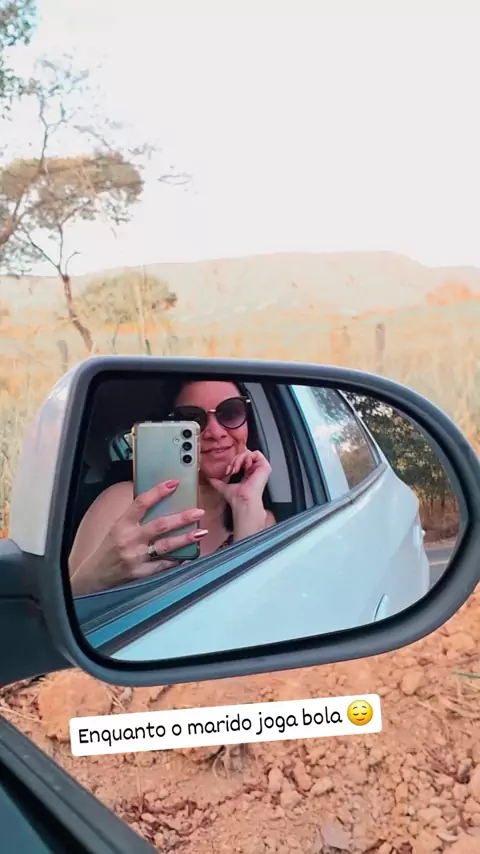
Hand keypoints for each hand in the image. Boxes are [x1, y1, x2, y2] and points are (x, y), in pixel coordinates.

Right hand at [71, 480, 207, 593]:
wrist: (96, 575)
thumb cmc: (109, 549)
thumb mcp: (117, 528)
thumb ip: (135, 517)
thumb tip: (158, 502)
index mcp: (122, 525)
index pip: (141, 503)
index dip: (158, 492)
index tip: (174, 483)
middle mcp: (130, 540)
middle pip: (160, 525)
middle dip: (182, 518)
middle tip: (198, 511)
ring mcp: (137, 557)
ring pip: (165, 546)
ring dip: (185, 538)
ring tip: (201, 532)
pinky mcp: (142, 573)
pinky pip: (164, 565)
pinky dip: (177, 559)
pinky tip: (189, 554)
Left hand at [208, 448, 271, 508]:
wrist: (242, 501)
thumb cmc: (236, 498)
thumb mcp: (224, 487)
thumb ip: (218, 482)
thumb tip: (210, 479)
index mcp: (249, 474)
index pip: (242, 460)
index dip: (234, 461)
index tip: (228, 470)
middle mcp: (256, 470)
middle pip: (244, 454)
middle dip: (235, 460)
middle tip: (231, 470)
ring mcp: (261, 468)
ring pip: (249, 453)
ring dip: (239, 459)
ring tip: (236, 469)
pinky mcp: (265, 466)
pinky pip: (256, 453)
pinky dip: (247, 458)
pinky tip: (244, 467)